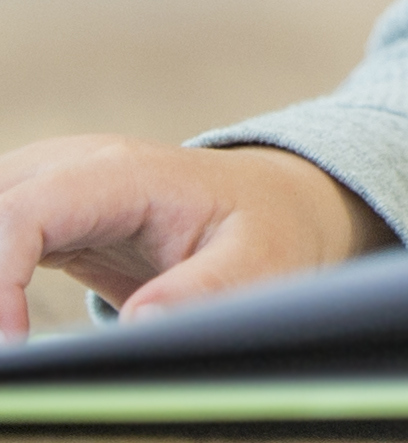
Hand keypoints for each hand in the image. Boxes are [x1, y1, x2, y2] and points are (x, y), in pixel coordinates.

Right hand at [0, 139, 389, 340]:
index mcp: (126, 175)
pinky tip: (5, 327)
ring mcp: (56, 183)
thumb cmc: (269, 229)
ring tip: (9, 339)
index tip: (11, 345)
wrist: (270, 203)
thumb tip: (140, 323)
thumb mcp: (261, 260)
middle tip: (8, 352)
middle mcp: (78, 166)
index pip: (27, 212)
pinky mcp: (46, 213)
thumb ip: (207, 288)